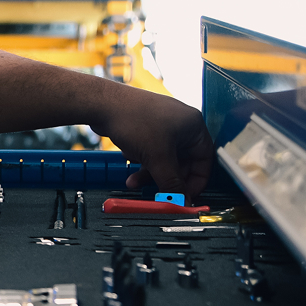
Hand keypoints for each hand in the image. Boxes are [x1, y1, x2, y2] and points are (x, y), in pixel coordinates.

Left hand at [97, 89, 215, 199]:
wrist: (101, 103)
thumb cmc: (133, 121)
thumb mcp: (157, 158)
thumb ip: (172, 183)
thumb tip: (182, 202)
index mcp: (194, 126)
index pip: (204, 160)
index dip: (196, 181)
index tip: (185, 196)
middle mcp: (181, 123)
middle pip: (182, 162)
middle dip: (165, 178)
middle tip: (157, 193)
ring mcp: (162, 123)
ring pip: (163, 157)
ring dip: (149, 172)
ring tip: (133, 182)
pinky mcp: (145, 124)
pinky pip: (149, 149)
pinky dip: (141, 158)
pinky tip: (127, 157)